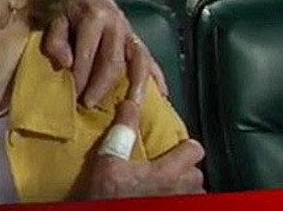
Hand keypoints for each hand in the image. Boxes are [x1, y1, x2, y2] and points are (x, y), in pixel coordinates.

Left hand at [42, 0, 168, 106]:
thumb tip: (66, 63)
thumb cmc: (63, 4)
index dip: (80, 77)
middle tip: (88, 105)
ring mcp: (129, 31)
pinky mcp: (135, 38)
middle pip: (113, 62)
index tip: (73, 97)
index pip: (88, 54)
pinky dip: (156, 77)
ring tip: (130, 106)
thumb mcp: (53, 16)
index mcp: (94, 17)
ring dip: (135, 86)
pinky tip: (162, 95)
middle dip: (100, 86)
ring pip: (137, 62)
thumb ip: (56, 38)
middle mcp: (116, 24)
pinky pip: (149, 58)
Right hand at [74, 101, 205, 198]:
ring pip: (194, 193)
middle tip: (168, 165)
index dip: (186, 145)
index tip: (175, 145)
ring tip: (166, 185)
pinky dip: (177, 200)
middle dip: (185, 169)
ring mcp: (178, 207)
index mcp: (167, 174)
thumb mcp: (108, 160)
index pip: (195, 151)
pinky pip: (185, 205)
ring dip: (183, 188)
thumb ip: (123, 130)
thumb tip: (131, 103)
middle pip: (197, 174)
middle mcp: (179, 193)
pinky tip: (159, 198)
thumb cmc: (106, 197)